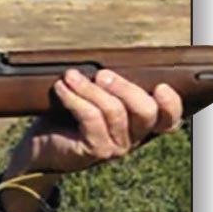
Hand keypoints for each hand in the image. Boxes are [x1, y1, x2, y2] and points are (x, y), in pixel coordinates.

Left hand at [7, 69, 183, 175]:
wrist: (41, 148)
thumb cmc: (68, 118)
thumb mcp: (95, 98)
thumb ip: (111, 86)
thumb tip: (110, 61)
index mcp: (140, 124)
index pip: (168, 119)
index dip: (171, 104)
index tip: (160, 87)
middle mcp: (133, 139)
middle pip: (146, 112)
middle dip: (124, 87)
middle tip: (101, 74)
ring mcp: (116, 148)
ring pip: (114, 111)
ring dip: (90, 89)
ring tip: (70, 76)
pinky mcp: (95, 151)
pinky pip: (90, 118)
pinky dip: (75, 98)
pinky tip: (62, 88)